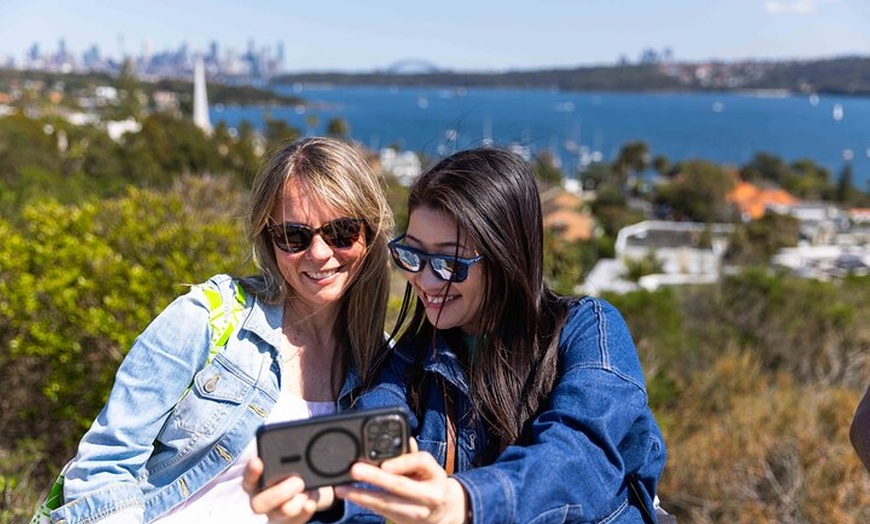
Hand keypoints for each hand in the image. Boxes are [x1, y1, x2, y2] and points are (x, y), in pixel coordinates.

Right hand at [243, 456, 334, 522]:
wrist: (309, 485)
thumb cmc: (296, 468)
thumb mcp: (294, 460)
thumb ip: (293, 456)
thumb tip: (303, 448)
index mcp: (257, 481)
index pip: (248, 478)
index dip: (251, 471)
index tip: (257, 461)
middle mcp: (260, 499)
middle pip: (258, 504)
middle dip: (280, 493)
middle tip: (299, 481)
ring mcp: (273, 514)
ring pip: (279, 514)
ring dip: (296, 503)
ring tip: (307, 492)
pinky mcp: (287, 522)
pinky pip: (294, 523)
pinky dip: (305, 511)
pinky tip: (311, 502)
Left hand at [334, 440, 468, 523]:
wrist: (442, 514)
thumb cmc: (430, 483)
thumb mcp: (428, 468)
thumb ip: (413, 455)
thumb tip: (404, 438)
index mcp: (436, 475)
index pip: (421, 462)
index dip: (402, 463)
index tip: (384, 464)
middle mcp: (429, 495)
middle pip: (400, 485)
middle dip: (375, 478)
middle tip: (355, 469)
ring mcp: (416, 511)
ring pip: (386, 503)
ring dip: (361, 494)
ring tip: (343, 488)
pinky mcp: (403, 521)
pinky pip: (380, 510)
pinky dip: (363, 501)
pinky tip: (349, 495)